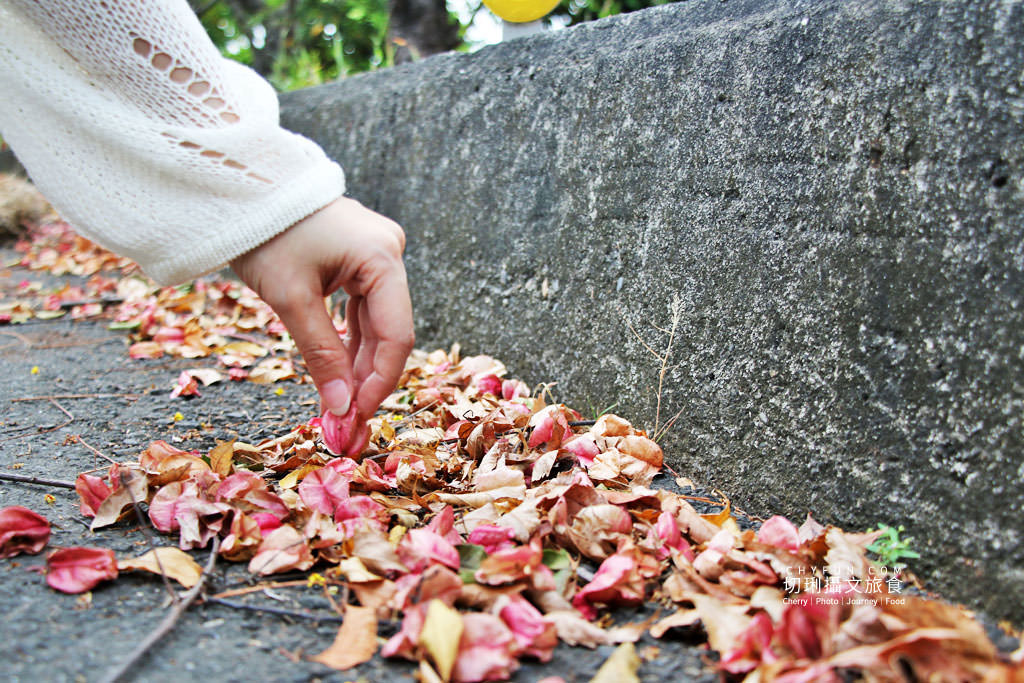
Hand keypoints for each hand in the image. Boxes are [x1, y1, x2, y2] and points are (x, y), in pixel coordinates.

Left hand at [231, 197, 414, 453]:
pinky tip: (337, 373)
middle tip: (344, 421)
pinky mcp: (357, 259)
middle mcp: (389, 254)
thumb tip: (341, 408)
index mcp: (382, 258)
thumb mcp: (290, 298)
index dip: (380, 381)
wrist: (241, 185)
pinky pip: (360, 309)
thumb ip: (321, 354)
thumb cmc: (265, 233)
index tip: (356, 417)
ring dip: (356, 364)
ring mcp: (375, 255)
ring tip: (338, 404)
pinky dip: (347, 341)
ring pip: (374, 323)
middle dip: (366, 378)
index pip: (396, 335)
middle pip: (387, 331)